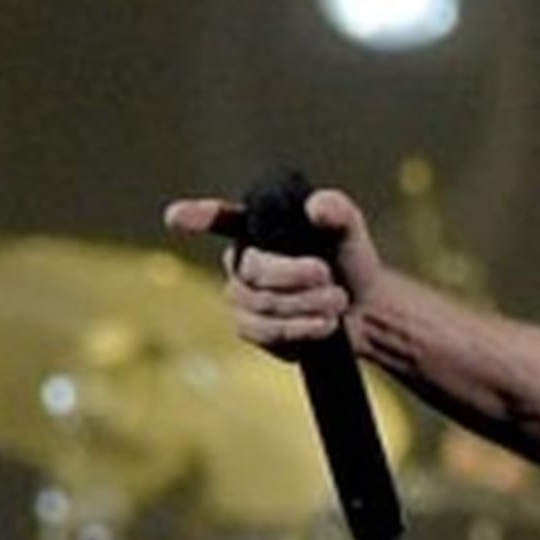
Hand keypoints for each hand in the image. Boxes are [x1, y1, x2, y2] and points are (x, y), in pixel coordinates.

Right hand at [161, 186, 384, 355]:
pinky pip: (264, 332)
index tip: (175, 217)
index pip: (222, 219)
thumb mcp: (349, 231)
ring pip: (261, 304)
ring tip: (336, 301)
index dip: (198, 216)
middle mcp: (242, 262)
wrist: (364, 310)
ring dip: (307, 304)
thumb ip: (337, 211)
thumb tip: (317, 207)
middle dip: (296, 276)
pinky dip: (300, 329)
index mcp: (257, 229)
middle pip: (252, 270)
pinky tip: (324, 325)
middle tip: (329, 278)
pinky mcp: (253, 331)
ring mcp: (243, 298)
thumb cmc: (350, 263)